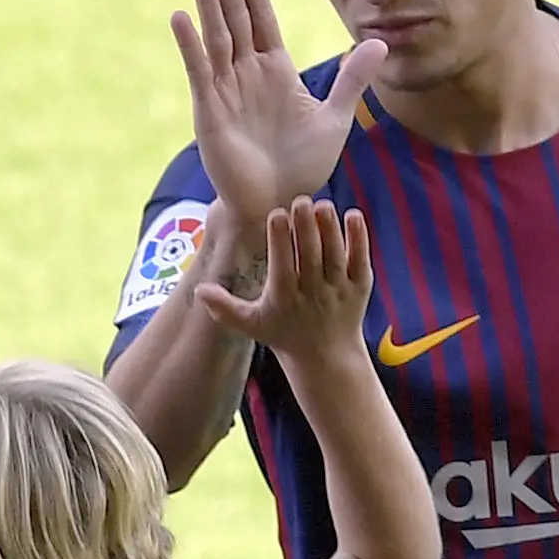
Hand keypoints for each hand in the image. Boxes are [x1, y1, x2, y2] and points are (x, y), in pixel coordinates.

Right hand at [171, 0, 385, 229]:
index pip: (261, 18)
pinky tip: (181, 17)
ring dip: (207, 2)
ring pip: (216, 36)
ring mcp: (225, 90)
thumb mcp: (334, 117)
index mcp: (274, 70)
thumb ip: (352, 79)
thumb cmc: (302, 165)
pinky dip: (191, 45)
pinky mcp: (209, 112)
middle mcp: (246, 74)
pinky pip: (200, 71)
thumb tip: (380, 41)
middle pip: (235, 17)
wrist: (278, 204)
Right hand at [193, 198, 370, 358]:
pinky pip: (360, 259)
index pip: (282, 263)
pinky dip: (358, 239)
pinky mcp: (360, 287)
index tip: (276, 214)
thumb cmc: (284, 335)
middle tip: (301, 200)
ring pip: (334, 253)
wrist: (326, 358)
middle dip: (305, 226)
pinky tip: (353, 215)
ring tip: (322, 204)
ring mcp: (338, 289)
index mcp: (284, 296)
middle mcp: (312, 292)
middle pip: (310, 254)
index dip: (280, 238)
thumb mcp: (251, 323)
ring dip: (329, 227)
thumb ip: (225, 307)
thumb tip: (198, 290)